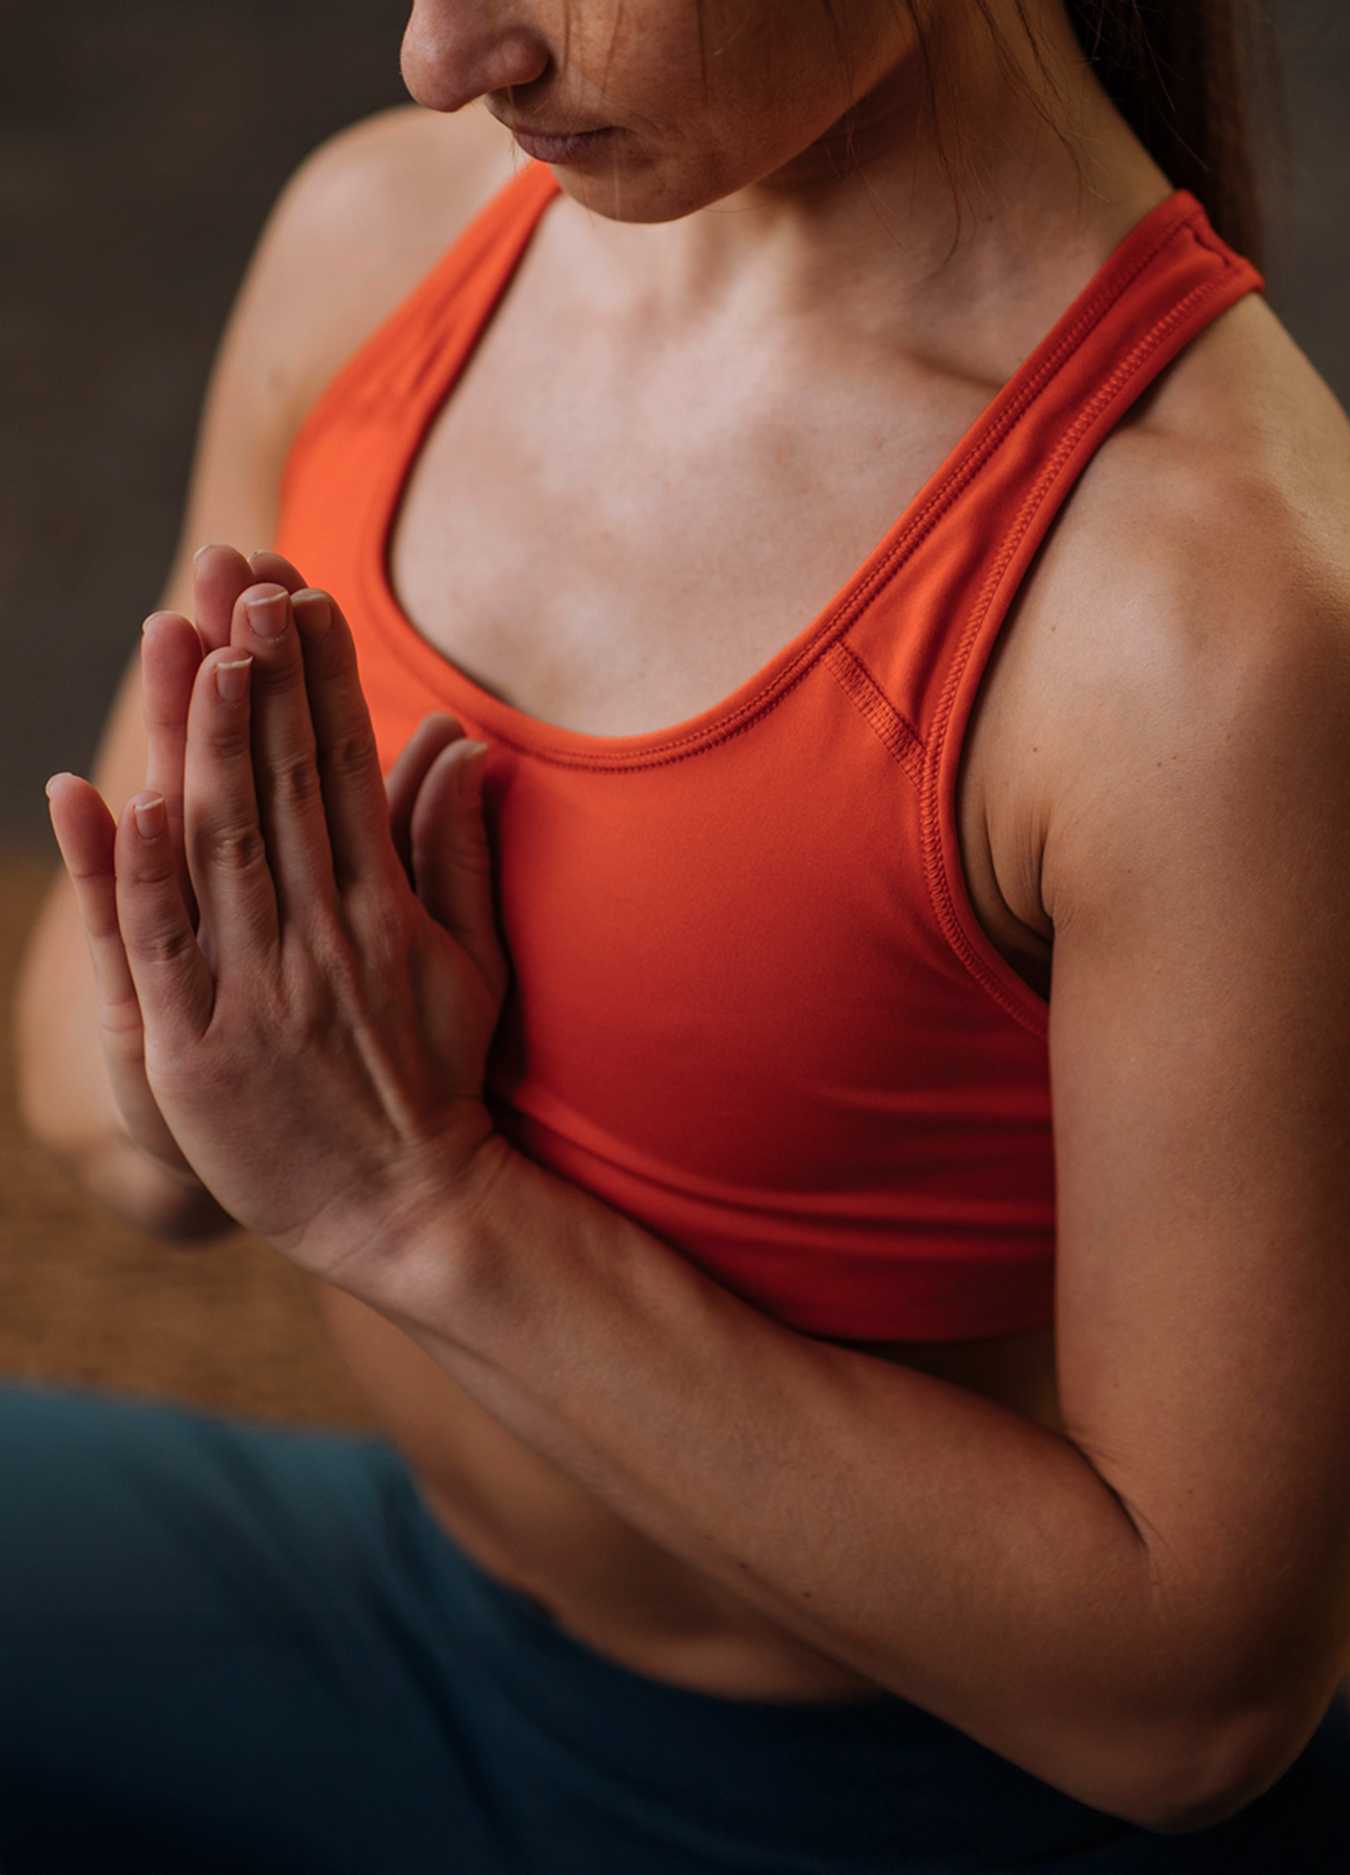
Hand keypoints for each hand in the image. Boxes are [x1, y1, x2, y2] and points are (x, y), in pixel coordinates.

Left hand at [44, 549, 508, 1286]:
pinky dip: (140, 872)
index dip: (322, 678)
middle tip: (240, 577)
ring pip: (219, 843)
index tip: (302, 596)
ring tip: (183, 640)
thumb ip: (459, 853)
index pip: (346, 768)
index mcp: (385, 907)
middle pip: (279, 782)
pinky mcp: (197, 1053)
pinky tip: (130, 795)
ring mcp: (258, 992)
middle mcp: (322, 935)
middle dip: (257, 673)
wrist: (408, 1207)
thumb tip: (466, 748)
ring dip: (197, 738)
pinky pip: (161, 946)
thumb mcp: (473, 961)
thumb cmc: (440, 1080)